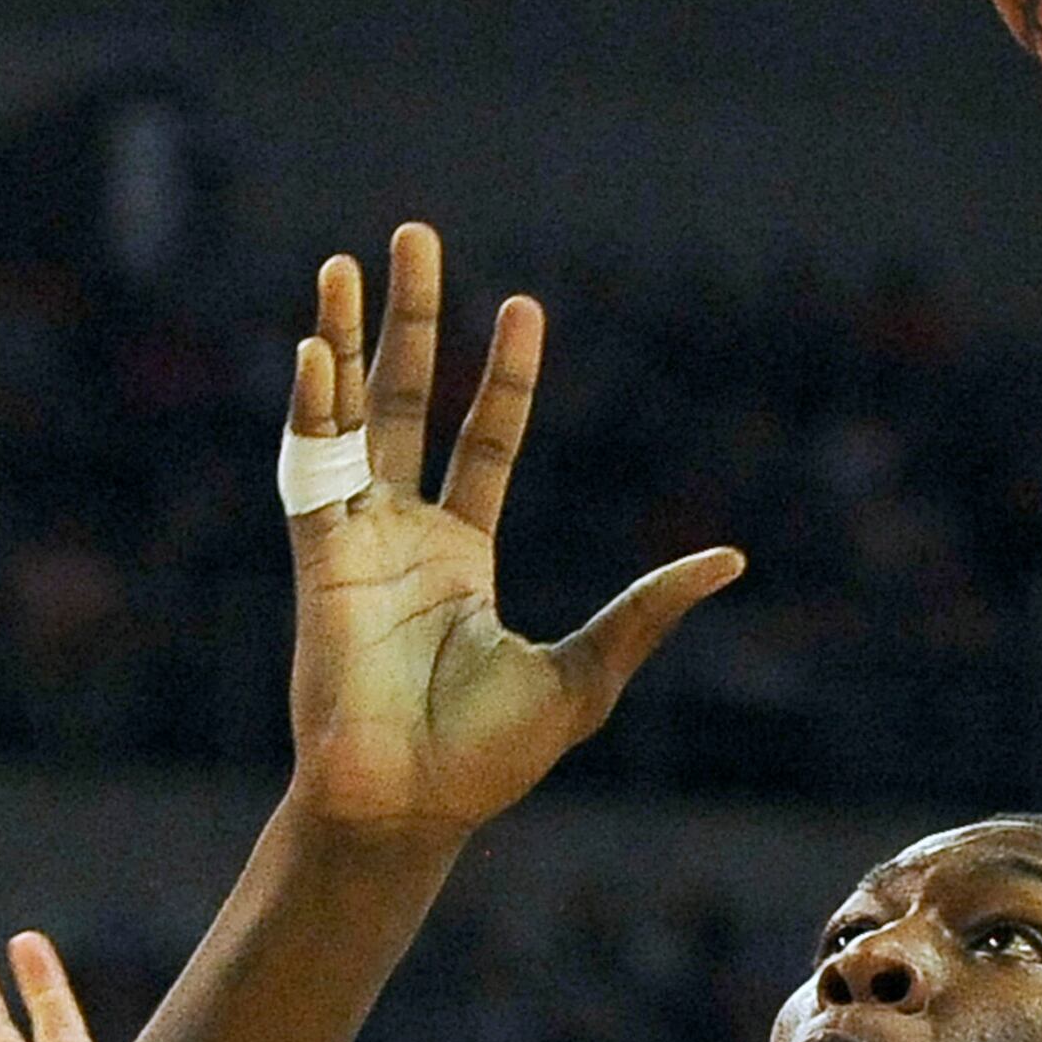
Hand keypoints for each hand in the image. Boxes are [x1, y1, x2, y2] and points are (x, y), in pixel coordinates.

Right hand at [283, 227, 739, 838]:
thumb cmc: (487, 760)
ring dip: (342, 339)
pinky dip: (310, 409)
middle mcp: (404, 534)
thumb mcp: (587, 673)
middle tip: (412, 236)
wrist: (409, 805)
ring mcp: (355, 540)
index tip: (522, 305)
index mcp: (462, 556)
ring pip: (347, 417)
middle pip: (406, 400)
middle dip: (411, 320)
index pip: (485, 439)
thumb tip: (732, 559)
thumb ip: (646, 611)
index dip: (504, 375)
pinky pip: (310, 470)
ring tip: (341, 263)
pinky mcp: (316, 559)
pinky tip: (313, 348)